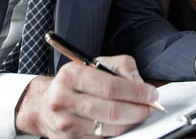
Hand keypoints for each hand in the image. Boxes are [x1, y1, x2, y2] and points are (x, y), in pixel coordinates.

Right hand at [15, 55, 157, 137]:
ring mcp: (66, 123)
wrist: (43, 105)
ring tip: (138, 114)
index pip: (111, 87)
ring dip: (130, 123)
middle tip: (150, 107)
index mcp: (71, 75)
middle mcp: (64, 99)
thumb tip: (141, 84)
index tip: (151, 94)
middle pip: (112, 110)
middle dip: (137, 110)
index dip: (136, 92)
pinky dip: (117, 132)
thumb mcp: (95, 64)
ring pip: (109, 128)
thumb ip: (121, 68)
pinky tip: (122, 124)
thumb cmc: (74, 82)